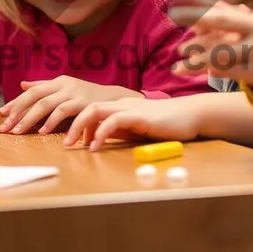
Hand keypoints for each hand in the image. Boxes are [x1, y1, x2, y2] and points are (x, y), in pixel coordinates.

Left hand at [0, 76, 140, 133]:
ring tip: (19, 132)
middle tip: (6, 128)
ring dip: (31, 119)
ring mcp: (75, 93)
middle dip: (18, 112)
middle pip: (35, 97)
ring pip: (47, 104)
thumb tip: (23, 85)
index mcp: (59, 82)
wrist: (121, 99)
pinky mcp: (85, 103)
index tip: (2, 114)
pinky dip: (53, 122)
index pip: (32, 92)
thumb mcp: (67, 90)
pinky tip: (44, 132)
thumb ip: (46, 88)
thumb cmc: (92, 98)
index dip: (16, 103)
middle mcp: (65, 85)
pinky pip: (65, 112)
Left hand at [63, 97, 205, 149]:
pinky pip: (113, 121)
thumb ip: (119, 130)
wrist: (191, 114)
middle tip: (61, 142)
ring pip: (94, 110)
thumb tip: (99, 137)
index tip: (73, 142)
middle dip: (69, 122)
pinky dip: (100, 133)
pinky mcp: (139, 116)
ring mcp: (129, 108)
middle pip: (86, 106)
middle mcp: (120, 103)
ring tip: (70, 145)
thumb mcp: (136, 127)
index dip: (77, 124)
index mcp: (119, 105)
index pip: (90, 110)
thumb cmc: (166, 123)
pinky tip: (94, 147)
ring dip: (77, 127)